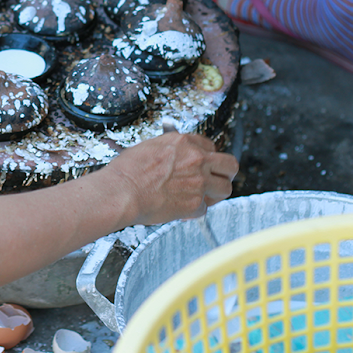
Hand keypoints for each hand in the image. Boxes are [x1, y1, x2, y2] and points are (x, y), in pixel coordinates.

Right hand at [105, 131, 237, 225]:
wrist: (122, 192)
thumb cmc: (127, 171)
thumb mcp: (149, 147)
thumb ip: (171, 152)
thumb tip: (175, 158)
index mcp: (183, 142)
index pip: (210, 146)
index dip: (208, 156)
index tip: (205, 163)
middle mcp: (196, 159)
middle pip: (229, 164)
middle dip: (226, 173)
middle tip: (220, 178)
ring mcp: (199, 182)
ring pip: (225, 188)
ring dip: (216, 193)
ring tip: (205, 196)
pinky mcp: (195, 204)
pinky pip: (204, 208)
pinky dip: (195, 210)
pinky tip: (183, 208)